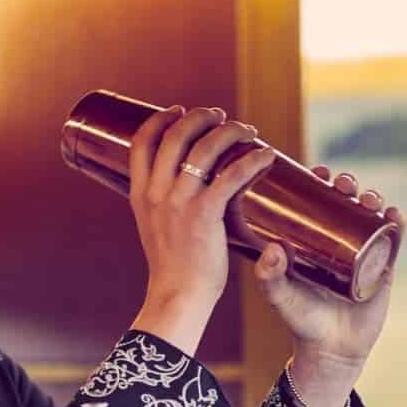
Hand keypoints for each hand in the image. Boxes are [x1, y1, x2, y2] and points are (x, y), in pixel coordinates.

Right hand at [128, 105, 277, 353]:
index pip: (142, 142)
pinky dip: (252, 160)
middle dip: (200, 117)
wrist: (177, 296)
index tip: (179, 110)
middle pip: (176, 135)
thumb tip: (180, 183)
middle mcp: (157, 193)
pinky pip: (232, 175)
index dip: (161, 119)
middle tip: (219, 115)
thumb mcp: (153, 227)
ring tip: (246, 130)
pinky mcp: (205, 215)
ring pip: (205, 147)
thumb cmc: (172, 266)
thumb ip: (162, 203)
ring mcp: (180, 202)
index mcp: (140, 193)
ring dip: (229, 131)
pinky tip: (266, 156)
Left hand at [252, 164, 401, 375]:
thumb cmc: (301, 321)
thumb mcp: (281, 297)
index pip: (316, 202)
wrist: (332, 350)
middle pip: (346, 202)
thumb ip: (270, 277)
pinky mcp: (383, 267)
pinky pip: (393, 240)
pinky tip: (394, 214)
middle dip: (347, 185)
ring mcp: (364, 252)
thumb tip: (273, 249)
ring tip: (367, 199)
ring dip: (372, 199)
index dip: (318, 182)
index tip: (315, 171)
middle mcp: (340, 241)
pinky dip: (396, 224)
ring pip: (371, 216)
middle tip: (342, 183)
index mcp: (313, 239)